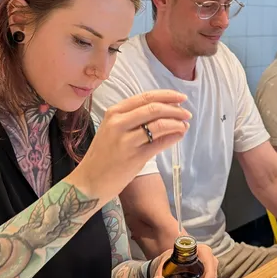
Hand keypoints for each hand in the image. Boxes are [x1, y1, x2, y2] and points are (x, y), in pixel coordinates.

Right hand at [73, 90, 190, 200]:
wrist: (89, 182)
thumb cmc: (103, 156)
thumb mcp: (112, 130)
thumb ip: (133, 119)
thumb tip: (165, 110)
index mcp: (114, 112)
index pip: (145, 97)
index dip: (167, 96)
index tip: (181, 98)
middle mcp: (119, 123)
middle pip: (154, 108)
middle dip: (176, 109)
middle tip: (187, 113)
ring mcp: (126, 140)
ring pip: (159, 124)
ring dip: (177, 123)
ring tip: (184, 125)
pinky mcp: (134, 157)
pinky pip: (160, 143)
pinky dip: (173, 137)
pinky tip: (179, 135)